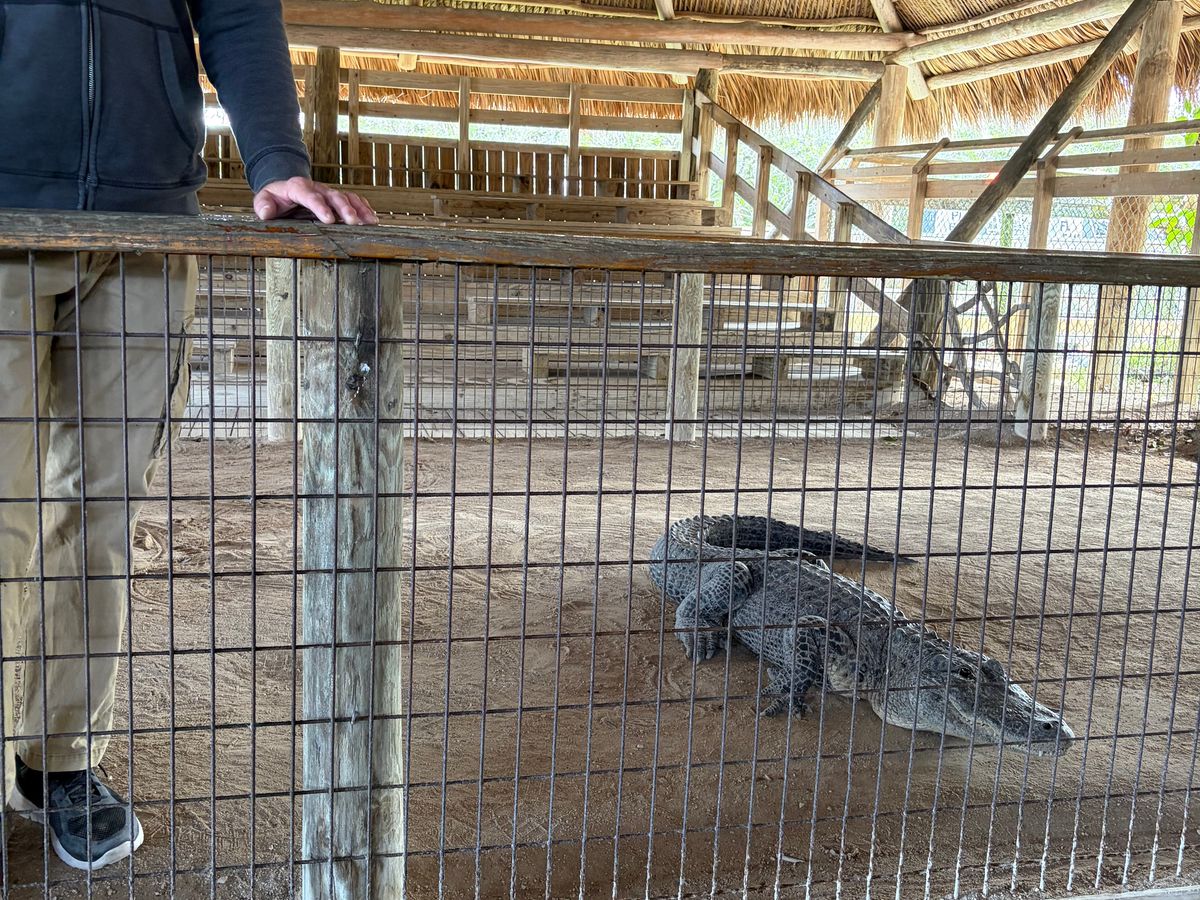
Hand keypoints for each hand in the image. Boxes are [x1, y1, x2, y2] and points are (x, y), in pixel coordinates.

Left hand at [253, 177, 378, 224]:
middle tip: (353, 221)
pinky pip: (354, 200)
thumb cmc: (277, 198)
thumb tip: (264, 212)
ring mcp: (329, 193)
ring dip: (359, 209)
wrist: (286, 191)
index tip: (329, 219)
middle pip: (333, 196)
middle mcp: (317, 188)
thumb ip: (263, 204)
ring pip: (347, 197)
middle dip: (345, 208)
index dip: (320, 206)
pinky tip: (372, 219)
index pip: (310, 195)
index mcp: (298, 187)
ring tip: (370, 221)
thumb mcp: (265, 199)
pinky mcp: (337, 199)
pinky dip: (364, 208)